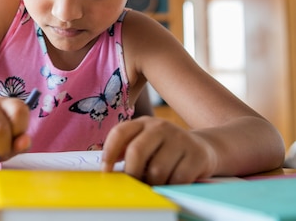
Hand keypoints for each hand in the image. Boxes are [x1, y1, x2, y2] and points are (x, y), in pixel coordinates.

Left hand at [101, 116, 216, 184]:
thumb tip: (106, 166)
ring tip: (154, 183)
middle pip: (136, 152)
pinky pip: (177, 179)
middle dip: (131, 173)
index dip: (109, 152)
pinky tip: (170, 183)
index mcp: (143, 123)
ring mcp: (180, 139)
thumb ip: (126, 150)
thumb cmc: (165, 149)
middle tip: (132, 184)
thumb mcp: (145, 142)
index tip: (106, 171)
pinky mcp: (196, 154)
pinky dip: (170, 187)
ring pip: (157, 170)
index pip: (120, 133)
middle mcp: (160, 127)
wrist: (202, 147)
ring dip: (153, 183)